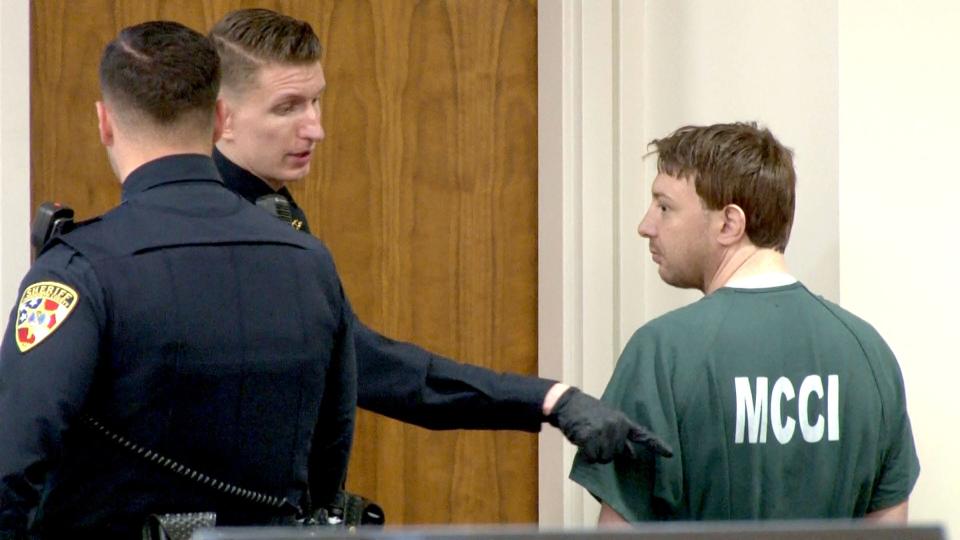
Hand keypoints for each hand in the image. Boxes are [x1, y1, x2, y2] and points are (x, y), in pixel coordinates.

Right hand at [547, 387, 672, 462]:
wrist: (568, 403)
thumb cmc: (587, 412)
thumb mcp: (608, 418)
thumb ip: (621, 435)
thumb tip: (632, 454)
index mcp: (623, 421)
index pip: (643, 435)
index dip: (657, 445)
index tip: (670, 454)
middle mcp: (617, 426)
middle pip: (616, 454)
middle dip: (605, 450)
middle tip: (595, 436)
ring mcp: (604, 431)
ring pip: (604, 458)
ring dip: (595, 452)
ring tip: (588, 437)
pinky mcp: (590, 437)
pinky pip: (592, 456)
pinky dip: (586, 453)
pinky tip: (581, 440)